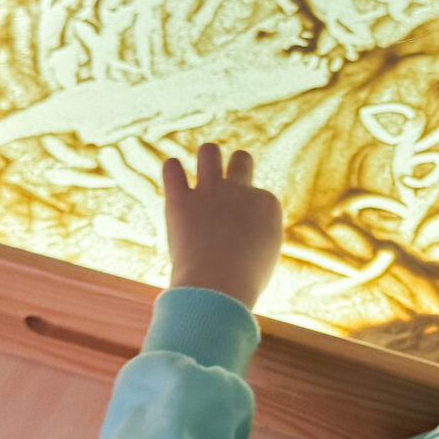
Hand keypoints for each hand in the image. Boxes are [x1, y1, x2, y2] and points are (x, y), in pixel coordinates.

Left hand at [163, 144, 283, 308]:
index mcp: (267, 203)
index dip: (249, 215)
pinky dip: (172, 170)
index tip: (242, 240)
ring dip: (205, 159)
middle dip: (235, 166)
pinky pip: (172, 170)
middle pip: (241, 159)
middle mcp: (241, 190)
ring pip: (209, 151)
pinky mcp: (180, 200)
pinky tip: (173, 178)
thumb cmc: (243, 283)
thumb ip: (255, 238)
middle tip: (225, 190)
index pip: (259, 196)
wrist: (219, 287)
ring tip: (201, 177)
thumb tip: (243, 234)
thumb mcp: (263, 259)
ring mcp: (210, 191)